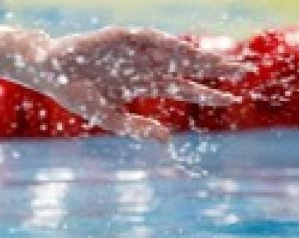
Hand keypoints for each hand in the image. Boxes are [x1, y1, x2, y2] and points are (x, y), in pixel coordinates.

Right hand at [39, 27, 249, 140]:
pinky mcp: (123, 37)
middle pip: (190, 66)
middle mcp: (148, 65)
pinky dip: (167, 43)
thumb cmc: (78, 95)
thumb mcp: (111, 119)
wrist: (52, 73)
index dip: (208, 93)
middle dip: (216, 68)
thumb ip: (138, 128)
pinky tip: (185, 49)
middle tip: (246, 70)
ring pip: (177, 52)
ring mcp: (138, 50)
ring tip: (223, 61)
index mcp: (146, 84)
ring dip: (200, 54)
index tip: (233, 99)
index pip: (185, 88)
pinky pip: (149, 38)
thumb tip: (167, 138)